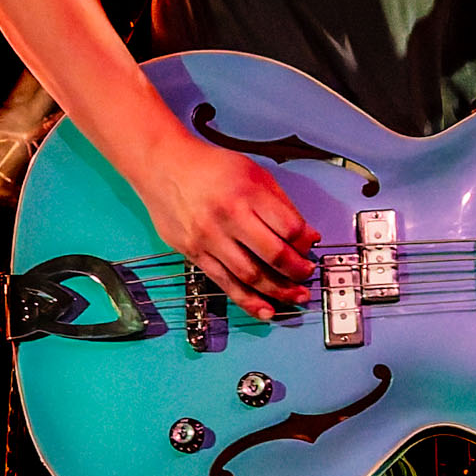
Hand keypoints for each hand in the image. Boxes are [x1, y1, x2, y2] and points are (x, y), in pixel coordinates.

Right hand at [138, 126, 318, 319]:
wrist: (163, 166)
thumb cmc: (210, 168)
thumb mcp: (253, 173)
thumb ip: (281, 205)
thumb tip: (308, 236)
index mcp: (247, 193)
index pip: (289, 228)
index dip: (306, 243)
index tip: (311, 247)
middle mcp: (228, 216)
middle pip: (273, 255)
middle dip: (297, 271)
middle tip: (307, 275)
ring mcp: (209, 238)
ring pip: (251, 275)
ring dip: (278, 291)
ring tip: (295, 296)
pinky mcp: (194, 253)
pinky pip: (226, 284)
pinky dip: (248, 300)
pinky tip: (265, 309)